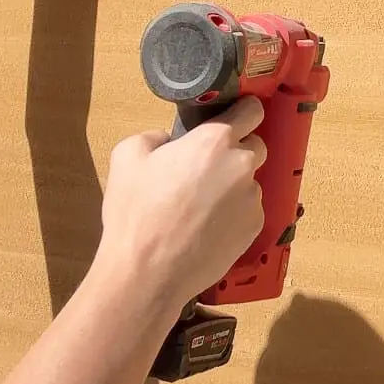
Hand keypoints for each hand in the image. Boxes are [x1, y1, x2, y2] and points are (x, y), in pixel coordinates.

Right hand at [96, 98, 266, 308]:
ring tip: (200, 209)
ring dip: (232, 187)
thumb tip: (169, 140)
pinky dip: (234, 215)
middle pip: (255, 146)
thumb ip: (154, 136)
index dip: (244, 111)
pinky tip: (207, 229)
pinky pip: (248, 211)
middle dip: (236, 151)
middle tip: (206, 169)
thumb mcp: (127, 157)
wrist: (148, 272)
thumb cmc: (136, 212)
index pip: (251, 110)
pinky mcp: (254, 228)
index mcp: (214, 141)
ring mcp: (252, 199)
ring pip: (249, 182)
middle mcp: (241, 165)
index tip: (235, 117)